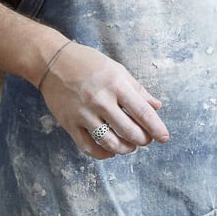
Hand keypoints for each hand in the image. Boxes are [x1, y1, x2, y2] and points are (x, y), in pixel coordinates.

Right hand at [40, 42, 170, 160]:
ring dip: (125, 149)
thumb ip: (138, 90)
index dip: (156, 128)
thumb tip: (156, 107)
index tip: (164, 138)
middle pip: (129, 131)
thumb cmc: (88, 63)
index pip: (142, 112)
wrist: (52, 62)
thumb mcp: (117, 69)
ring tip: (130, 146)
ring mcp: (84, 114)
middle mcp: (101, 100)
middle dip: (143, 140)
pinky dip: (103, 154)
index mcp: (116, 85)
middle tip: (145, 139)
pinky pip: (89, 147)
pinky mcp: (70, 123)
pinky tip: (111, 151)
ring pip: (110, 143)